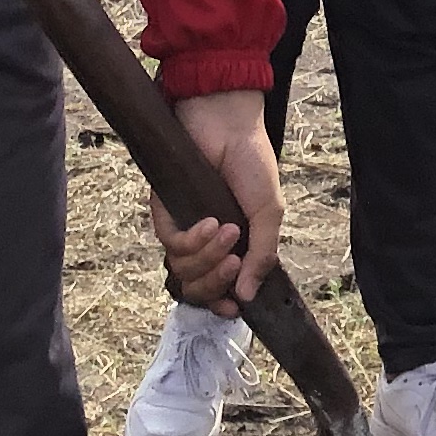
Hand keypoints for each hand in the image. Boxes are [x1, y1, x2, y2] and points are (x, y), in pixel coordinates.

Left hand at [149, 90, 281, 317]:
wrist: (229, 125)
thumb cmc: (252, 164)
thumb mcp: (269, 213)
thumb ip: (262, 255)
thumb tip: (248, 296)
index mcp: (233, 246)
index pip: (220, 288)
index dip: (222, 303)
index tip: (233, 310)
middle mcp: (205, 243)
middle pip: (198, 287)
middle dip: (216, 282)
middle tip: (234, 262)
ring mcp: (184, 228)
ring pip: (183, 270)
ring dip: (207, 256)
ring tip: (228, 230)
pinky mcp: (166, 212)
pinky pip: (171, 244)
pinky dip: (192, 239)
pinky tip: (210, 222)